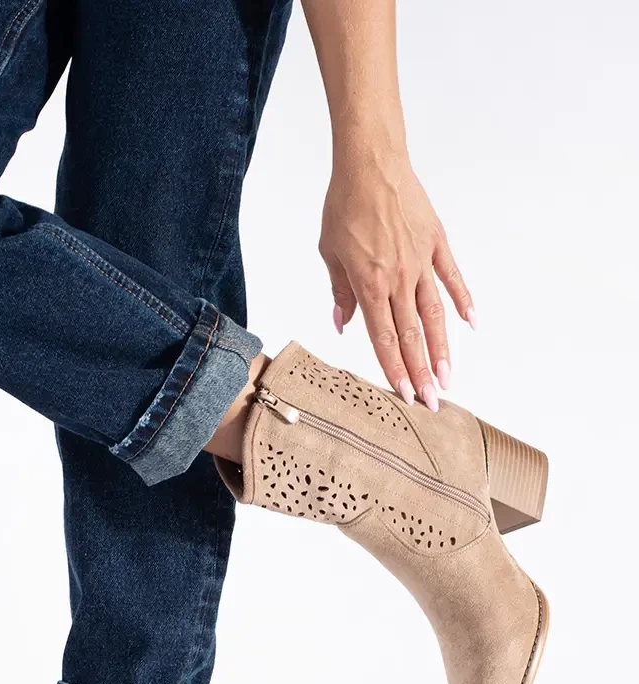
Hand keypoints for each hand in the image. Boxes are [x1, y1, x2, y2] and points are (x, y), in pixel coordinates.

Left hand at [319, 152, 474, 410]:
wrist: (371, 162)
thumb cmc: (345, 204)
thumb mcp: (330, 251)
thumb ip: (340, 291)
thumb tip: (343, 323)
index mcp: (369, 284)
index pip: (384, 337)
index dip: (394, 369)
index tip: (404, 395)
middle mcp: (398, 277)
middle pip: (412, 334)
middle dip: (421, 373)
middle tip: (432, 403)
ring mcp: (421, 261)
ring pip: (434, 314)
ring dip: (441, 349)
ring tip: (449, 378)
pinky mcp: (436, 242)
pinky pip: (452, 278)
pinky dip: (463, 301)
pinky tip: (472, 324)